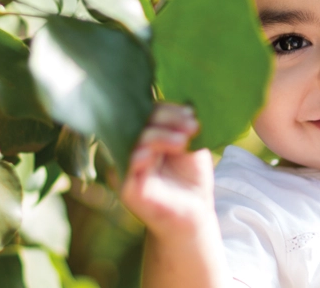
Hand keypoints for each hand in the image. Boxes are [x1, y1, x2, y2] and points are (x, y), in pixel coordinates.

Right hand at [120, 103, 217, 236]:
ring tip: (183, 142)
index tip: (192, 114)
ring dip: (159, 136)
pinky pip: (126, 166)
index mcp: (145, 135)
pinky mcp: (125, 187)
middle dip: (167, 119)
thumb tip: (186, 104)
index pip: (148, 112)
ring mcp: (126, 167)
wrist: (194, 214)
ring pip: (134, 140)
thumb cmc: (191, 179)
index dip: (169, 109)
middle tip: (192, 126)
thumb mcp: (191, 146)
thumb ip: (184, 127)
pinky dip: (140, 156)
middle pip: (140, 121)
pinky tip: (155, 155)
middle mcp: (131, 147)